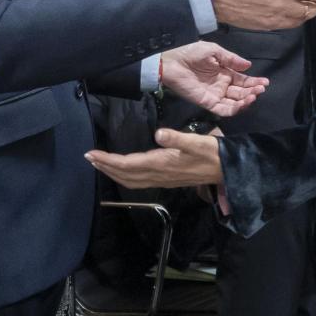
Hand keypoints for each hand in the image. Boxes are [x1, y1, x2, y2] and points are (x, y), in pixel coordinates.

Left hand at [86, 127, 224, 187]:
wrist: (227, 170)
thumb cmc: (213, 153)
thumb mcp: (198, 142)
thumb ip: (178, 138)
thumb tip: (159, 134)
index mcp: (162, 164)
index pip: (128, 164)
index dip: (108, 160)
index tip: (92, 153)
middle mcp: (159, 175)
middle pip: (125, 175)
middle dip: (105, 167)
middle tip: (89, 157)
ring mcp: (162, 179)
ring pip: (130, 180)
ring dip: (113, 173)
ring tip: (99, 164)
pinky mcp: (166, 179)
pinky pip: (139, 181)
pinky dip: (125, 176)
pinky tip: (122, 171)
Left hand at [161, 42, 268, 117]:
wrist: (172, 63)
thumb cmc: (191, 53)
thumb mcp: (214, 51)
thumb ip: (230, 59)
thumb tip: (248, 66)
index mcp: (225, 73)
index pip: (243, 80)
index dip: (254, 82)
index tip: (265, 82)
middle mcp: (222, 86)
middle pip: (241, 92)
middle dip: (253, 91)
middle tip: (261, 89)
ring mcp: (216, 95)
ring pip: (235, 102)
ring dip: (246, 101)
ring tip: (254, 95)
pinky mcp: (207, 102)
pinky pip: (223, 109)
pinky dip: (234, 109)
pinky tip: (242, 104)